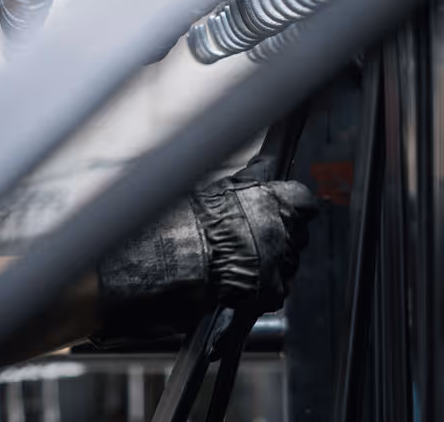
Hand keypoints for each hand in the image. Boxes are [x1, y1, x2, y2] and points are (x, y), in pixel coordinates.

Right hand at [94, 173, 317, 340]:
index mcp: (264, 199)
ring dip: (270, 263)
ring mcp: (276, 262)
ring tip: (237, 264)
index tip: (287, 208)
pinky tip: (237, 284)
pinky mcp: (270, 291)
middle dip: (280, 236)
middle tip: (251, 240)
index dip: (293, 205)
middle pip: (296, 233)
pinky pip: (275, 290)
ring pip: (286, 263)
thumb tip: (260, 169)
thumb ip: (242, 186)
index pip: (302, 199)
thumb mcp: (209, 191)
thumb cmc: (174, 224)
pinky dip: (260, 289)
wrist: (159, 262)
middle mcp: (277, 229)